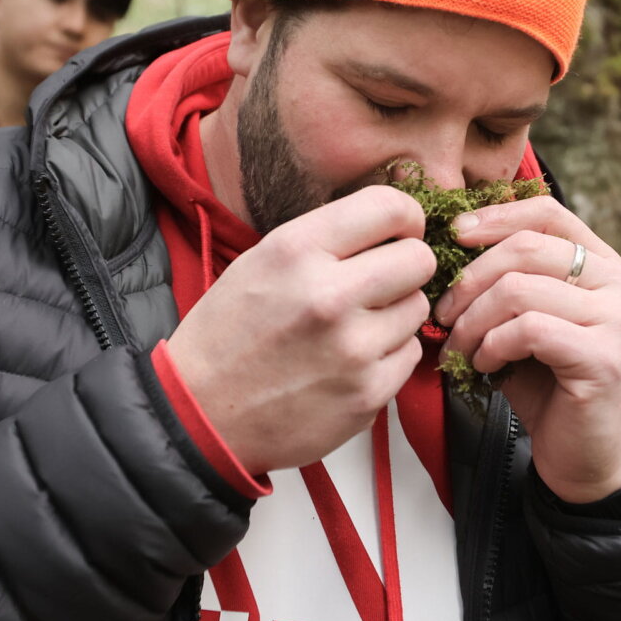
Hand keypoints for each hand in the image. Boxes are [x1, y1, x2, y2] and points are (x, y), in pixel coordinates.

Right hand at [165, 185, 435, 474]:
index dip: (406, 218)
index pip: (390, 207)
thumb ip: (327, 239)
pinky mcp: (368, 393)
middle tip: (381, 281)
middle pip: (419, 259)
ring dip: (395, 314)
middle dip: (406, 266)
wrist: (201, 414)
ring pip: (418, 308)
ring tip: (354, 326)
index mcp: (297, 250)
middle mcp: (328, 295)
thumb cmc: (231, 332)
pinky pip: (410, 354)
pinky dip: (389, 355)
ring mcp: (352, 349)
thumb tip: (394, 224)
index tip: (400, 233)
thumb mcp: (262, 260)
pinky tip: (352, 360)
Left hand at [433, 196, 620, 503]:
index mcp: (602, 264)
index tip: (454, 234)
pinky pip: (528, 329)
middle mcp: (619, 282)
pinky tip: (484, 366)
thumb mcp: (524, 321)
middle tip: (443, 314)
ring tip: (460, 348)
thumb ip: (506, 280)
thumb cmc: (547, 386)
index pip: (547, 214)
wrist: (582, 458)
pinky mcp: (603, 356)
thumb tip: (449, 241)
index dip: (496, 217)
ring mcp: (617, 318)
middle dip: (470, 279)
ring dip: (473, 320)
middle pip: (526, 248)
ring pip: (519, 288)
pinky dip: (492, 346)